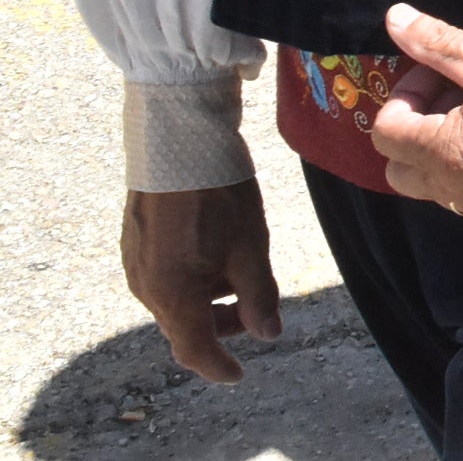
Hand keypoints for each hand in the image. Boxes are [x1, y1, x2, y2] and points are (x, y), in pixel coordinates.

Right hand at [121, 182, 278, 382]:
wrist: (178, 145)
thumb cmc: (218, 196)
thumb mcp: (250, 247)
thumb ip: (259, 295)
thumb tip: (270, 334)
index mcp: (173, 296)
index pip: (194, 350)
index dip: (218, 366)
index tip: (238, 375)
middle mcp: (146, 288)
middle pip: (183, 326)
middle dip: (220, 326)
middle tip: (254, 312)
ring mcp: (135, 266)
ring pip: (174, 301)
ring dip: (207, 300)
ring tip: (239, 273)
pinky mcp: (133, 245)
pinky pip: (162, 278)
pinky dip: (190, 280)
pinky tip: (214, 253)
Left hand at [366, 5, 462, 224]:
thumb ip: (437, 44)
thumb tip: (394, 19)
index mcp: (444, 155)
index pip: (387, 133)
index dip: (407, 95)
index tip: (440, 75)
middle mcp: (461, 192)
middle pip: (404, 172)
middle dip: (418, 134)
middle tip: (455, 100)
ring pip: (445, 189)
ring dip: (450, 156)